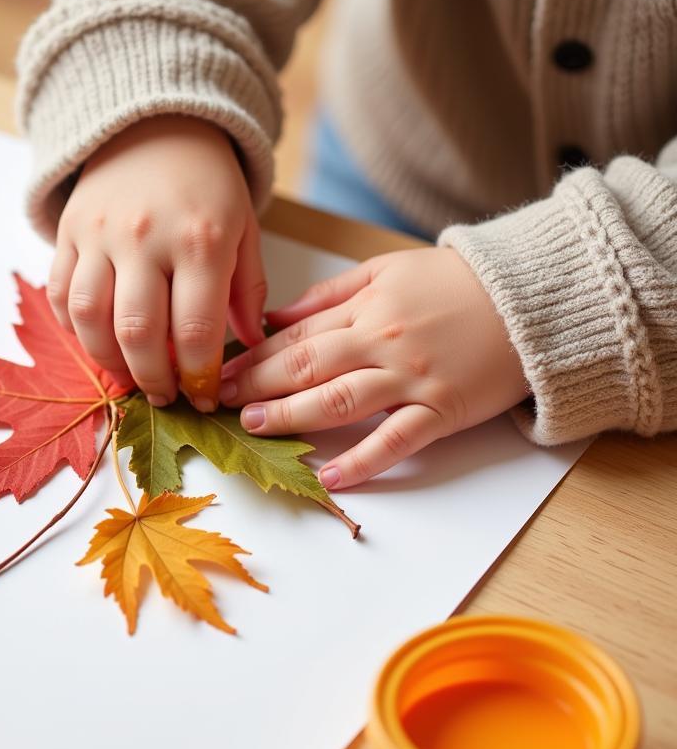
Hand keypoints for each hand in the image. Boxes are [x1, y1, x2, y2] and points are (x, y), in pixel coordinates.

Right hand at [48, 115, 265, 410]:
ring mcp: (99, 235)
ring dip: (108, 363)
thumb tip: (248, 347)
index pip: (196, 331)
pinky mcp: (68, 232)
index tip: (204, 397)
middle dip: (153, 381)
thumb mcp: (244, 229)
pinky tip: (98, 343)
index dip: (199, 377)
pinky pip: (59, 295)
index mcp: (200, 240)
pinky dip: (74, 330)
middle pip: (138, 334)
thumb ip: (247, 290)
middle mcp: (145, 238)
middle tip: (166, 397)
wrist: (155, 125)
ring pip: (89, 320)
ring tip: (130, 378)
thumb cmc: (208, 185)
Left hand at [219, 248, 528, 488]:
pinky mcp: (442, 411)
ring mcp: (411, 380)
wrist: (531, 298)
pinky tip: (330, 477)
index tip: (220, 370)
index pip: (295, 337)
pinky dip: (363, 461)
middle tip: (218, 402)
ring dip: (293, 416)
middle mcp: (381, 343)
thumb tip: (275, 318)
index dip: (252, 356)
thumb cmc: (455, 284)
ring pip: (340, 401)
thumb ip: (329, 295)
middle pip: (306, 367)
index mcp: (365, 307)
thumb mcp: (386, 270)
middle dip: (257, 385)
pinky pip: (396, 441)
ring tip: (256, 428)